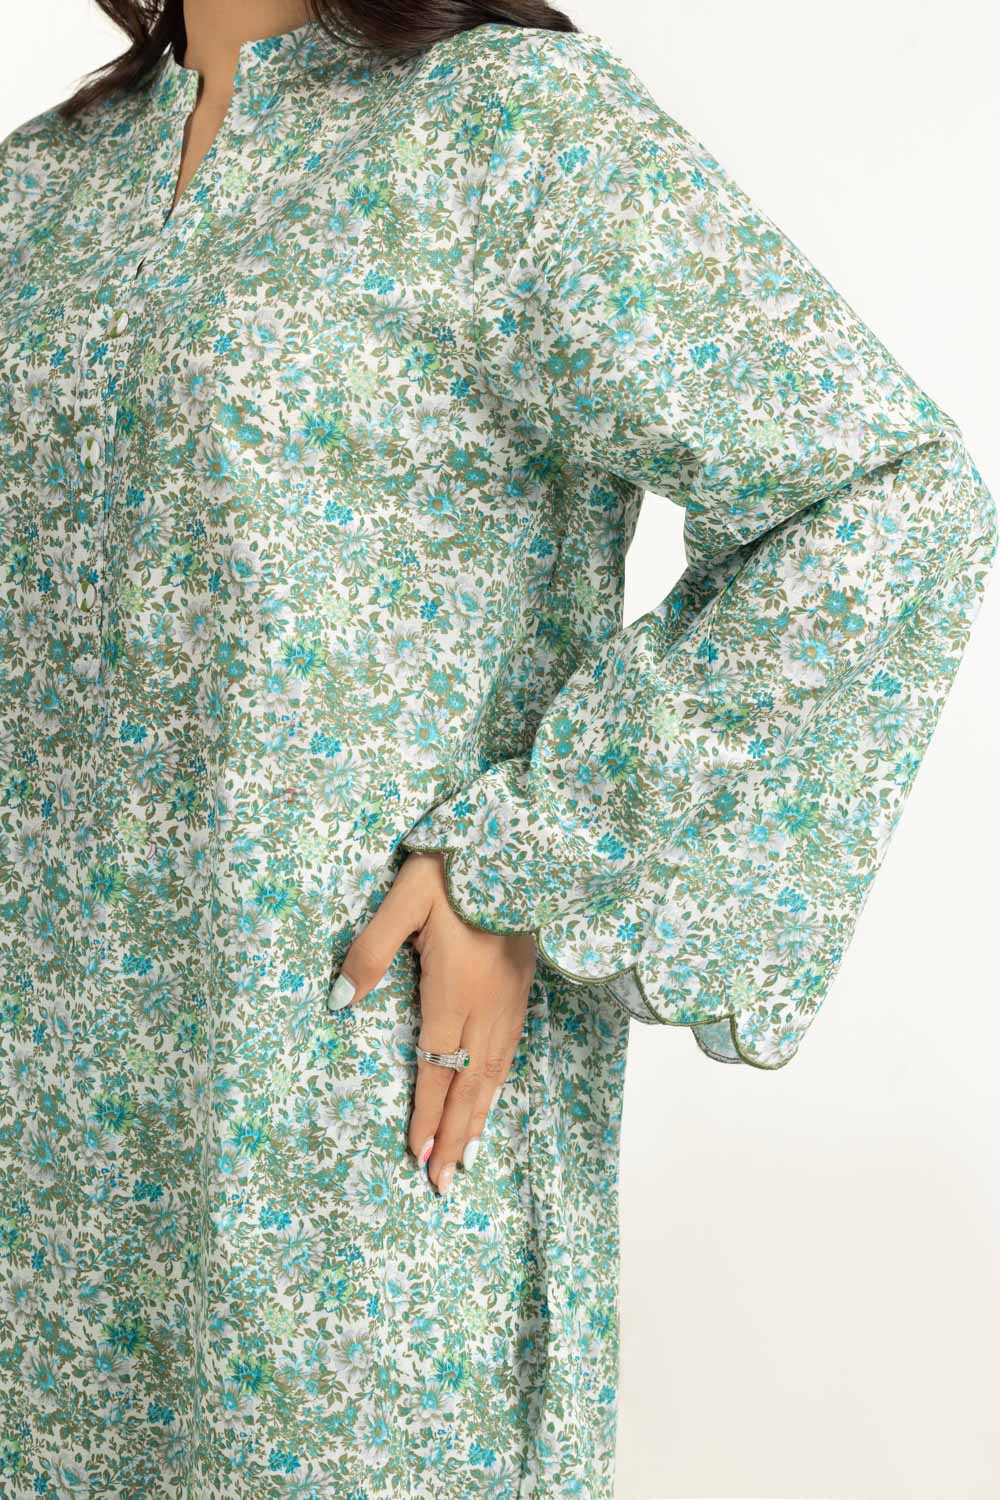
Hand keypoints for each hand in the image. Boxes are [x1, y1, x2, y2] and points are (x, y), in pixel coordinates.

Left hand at [331, 851, 535, 1194]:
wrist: (519, 846)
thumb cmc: (454, 869)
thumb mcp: (403, 898)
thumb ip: (371, 950)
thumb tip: (340, 1002)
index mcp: (453, 991)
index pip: (435, 1069)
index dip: (426, 1116)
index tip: (418, 1158)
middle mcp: (486, 1007)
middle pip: (468, 1085)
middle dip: (454, 1136)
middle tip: (442, 1184)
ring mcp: (509, 1001)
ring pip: (494, 1074)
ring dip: (478, 1119)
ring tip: (467, 1159)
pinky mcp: (522, 989)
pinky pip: (510, 1054)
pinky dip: (498, 1087)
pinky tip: (491, 1098)